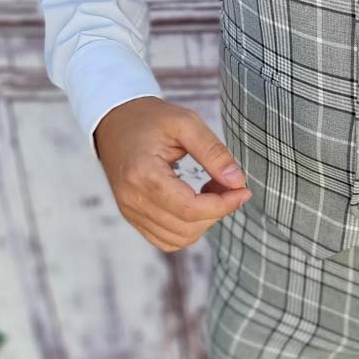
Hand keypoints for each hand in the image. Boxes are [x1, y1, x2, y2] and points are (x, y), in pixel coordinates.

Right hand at [93, 96, 251, 251]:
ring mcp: (130, 211)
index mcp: (143, 174)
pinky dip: (188, 228)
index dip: (223, 204)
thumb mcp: (186, 122)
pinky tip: (196, 202)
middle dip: (218, 211)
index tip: (243, 190)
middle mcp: (132, 199)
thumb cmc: (150, 118)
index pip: (190, 208)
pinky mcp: (132, 216)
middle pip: (187, 227)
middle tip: (229, 184)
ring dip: (205, 221)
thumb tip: (238, 182)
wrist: (114, 121)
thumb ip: (214, 152)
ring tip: (211, 190)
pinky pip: (166, 239)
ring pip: (179, 239)